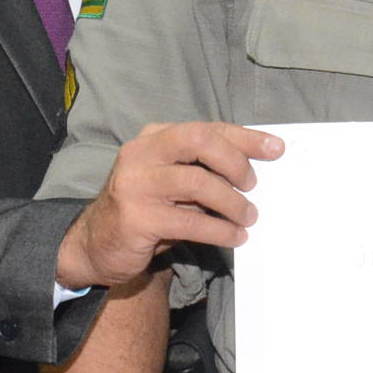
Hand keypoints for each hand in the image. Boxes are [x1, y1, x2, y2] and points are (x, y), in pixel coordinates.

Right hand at [56, 123, 285, 288]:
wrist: (97, 244)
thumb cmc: (145, 210)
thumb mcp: (171, 182)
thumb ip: (201, 171)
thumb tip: (253, 171)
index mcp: (152, 138)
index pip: (205, 128)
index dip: (244, 137)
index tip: (276, 148)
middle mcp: (140, 154)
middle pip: (198, 141)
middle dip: (235, 161)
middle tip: (252, 186)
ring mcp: (135, 184)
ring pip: (198, 183)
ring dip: (232, 202)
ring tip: (248, 217)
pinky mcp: (137, 218)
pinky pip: (190, 221)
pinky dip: (220, 230)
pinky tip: (234, 237)